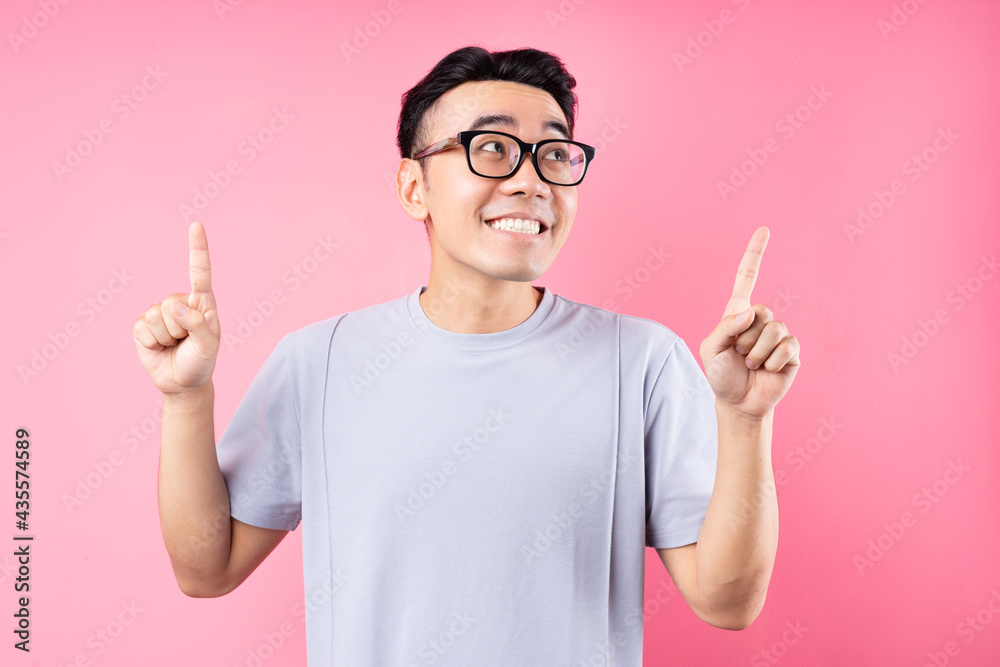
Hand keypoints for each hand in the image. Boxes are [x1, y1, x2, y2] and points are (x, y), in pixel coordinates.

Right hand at [133, 221, 221, 394]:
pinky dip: (151, 342)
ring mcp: (160, 314)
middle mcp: (181, 303)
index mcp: (202, 303)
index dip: (197, 249)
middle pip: (170, 303)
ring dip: (165, 337)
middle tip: (185, 342)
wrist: (182, 383)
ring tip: (174, 345)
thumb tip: (173, 307)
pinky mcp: (143, 326)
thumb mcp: (208, 346)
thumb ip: (196, 325)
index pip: (200, 272)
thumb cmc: (201, 362)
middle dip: (178, 329)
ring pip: (155, 316)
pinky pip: (142, 327)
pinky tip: (159, 348)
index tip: (196, 225)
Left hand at [699, 227, 799, 419]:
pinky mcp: (793, 351)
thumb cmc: (721, 374)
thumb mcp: (710, 350)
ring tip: (752, 364)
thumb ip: (725, 327)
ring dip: (758, 353)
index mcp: (738, 313)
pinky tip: (768, 370)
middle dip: (746, 338)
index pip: (747, 277)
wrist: (739, 403)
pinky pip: (787, 347)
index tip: (764, 229)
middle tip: (740, 356)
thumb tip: (751, 312)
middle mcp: (760, 319)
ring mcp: (778, 334)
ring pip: (774, 330)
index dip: (755, 254)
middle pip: (761, 311)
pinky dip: (773, 362)